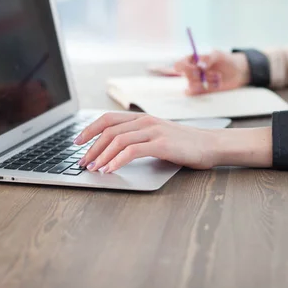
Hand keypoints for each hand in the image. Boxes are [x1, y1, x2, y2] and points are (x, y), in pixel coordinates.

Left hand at [74, 112, 272, 173]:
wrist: (211, 144)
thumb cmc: (185, 144)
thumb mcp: (158, 135)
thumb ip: (138, 138)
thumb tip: (112, 151)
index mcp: (142, 118)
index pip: (107, 119)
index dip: (88, 129)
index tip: (76, 142)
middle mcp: (145, 121)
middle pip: (108, 130)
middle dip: (91, 147)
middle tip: (82, 162)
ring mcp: (154, 131)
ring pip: (117, 140)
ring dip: (101, 156)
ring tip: (93, 169)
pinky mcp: (162, 144)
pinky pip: (132, 151)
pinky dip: (117, 161)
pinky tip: (110, 170)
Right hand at [174, 50, 249, 95]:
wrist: (236, 72)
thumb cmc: (225, 60)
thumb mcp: (218, 55)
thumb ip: (208, 58)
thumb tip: (199, 65)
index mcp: (192, 60)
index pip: (179, 65)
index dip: (184, 67)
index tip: (196, 68)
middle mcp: (192, 71)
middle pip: (186, 76)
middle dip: (200, 75)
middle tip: (212, 72)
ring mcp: (196, 82)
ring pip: (193, 86)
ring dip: (207, 81)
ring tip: (218, 77)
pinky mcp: (202, 91)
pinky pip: (198, 93)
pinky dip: (209, 89)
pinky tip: (217, 84)